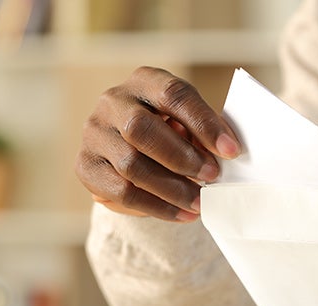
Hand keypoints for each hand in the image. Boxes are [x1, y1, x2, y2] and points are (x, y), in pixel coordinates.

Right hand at [76, 66, 240, 221]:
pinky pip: (121, 192)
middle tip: (212, 177)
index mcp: (145, 81)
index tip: (231, 150)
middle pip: (141, 128)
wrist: (133, 150)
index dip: (204, 123)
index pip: (173, 94)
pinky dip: (156, 207)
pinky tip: (181, 214)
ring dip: (172, 188)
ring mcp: (94, 133)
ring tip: (199, 202)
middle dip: (182, 157)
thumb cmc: (172, 131)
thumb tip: (227, 152)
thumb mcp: (190, 121)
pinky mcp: (86, 166)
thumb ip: (204, 132)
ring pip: (131, 165)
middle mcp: (113, 101)